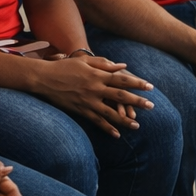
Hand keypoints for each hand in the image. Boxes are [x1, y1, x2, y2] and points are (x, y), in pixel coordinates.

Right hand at [33, 54, 154, 137]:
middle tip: (151, 106)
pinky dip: (107, 128)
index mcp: (98, 74)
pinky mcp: (80, 110)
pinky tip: (117, 135)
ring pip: (110, 112)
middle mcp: (95, 88)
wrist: (43, 78)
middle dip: (137, 101)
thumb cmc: (64, 66)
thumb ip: (104, 63)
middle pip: (121, 96)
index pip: (122, 79)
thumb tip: (123, 66)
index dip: (137, 83)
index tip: (150, 87)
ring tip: (137, 126)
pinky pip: (96, 121)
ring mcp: (88, 100)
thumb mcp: (84, 61)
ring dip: (125, 120)